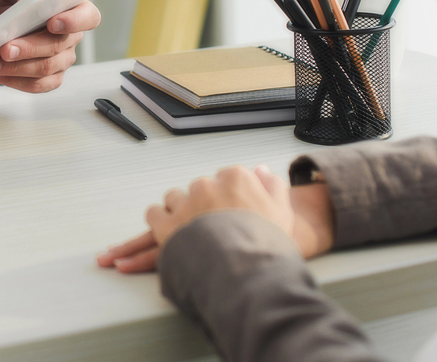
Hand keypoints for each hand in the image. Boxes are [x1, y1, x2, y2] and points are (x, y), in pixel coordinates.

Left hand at [0, 0, 100, 92]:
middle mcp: (71, 36)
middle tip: (6, 48)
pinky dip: (12, 79)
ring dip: (15, 66)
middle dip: (30, 47)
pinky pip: (35, 84)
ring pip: (45, 68)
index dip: (74, 21)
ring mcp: (62, 59)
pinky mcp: (49, 79)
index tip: (53, 22)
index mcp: (69, 8)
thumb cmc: (3, 6)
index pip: (88, 15)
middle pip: (59, 45)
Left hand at [97, 166, 334, 272]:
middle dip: (199, 205)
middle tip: (201, 222)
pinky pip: (153, 214)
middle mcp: (206, 186)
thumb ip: (272, 186)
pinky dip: (155, 222)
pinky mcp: (167, 225)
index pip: (224, 180)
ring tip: (177, 229)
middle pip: (197, 190)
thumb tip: (261, 169)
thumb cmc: (270, 242)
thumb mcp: (282, 211)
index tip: (225, 210)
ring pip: (172, 200)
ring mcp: (185, 204)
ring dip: (174, 212)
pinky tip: (157, 231)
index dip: (224, 198)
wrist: (252, 266)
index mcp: (235, 178)